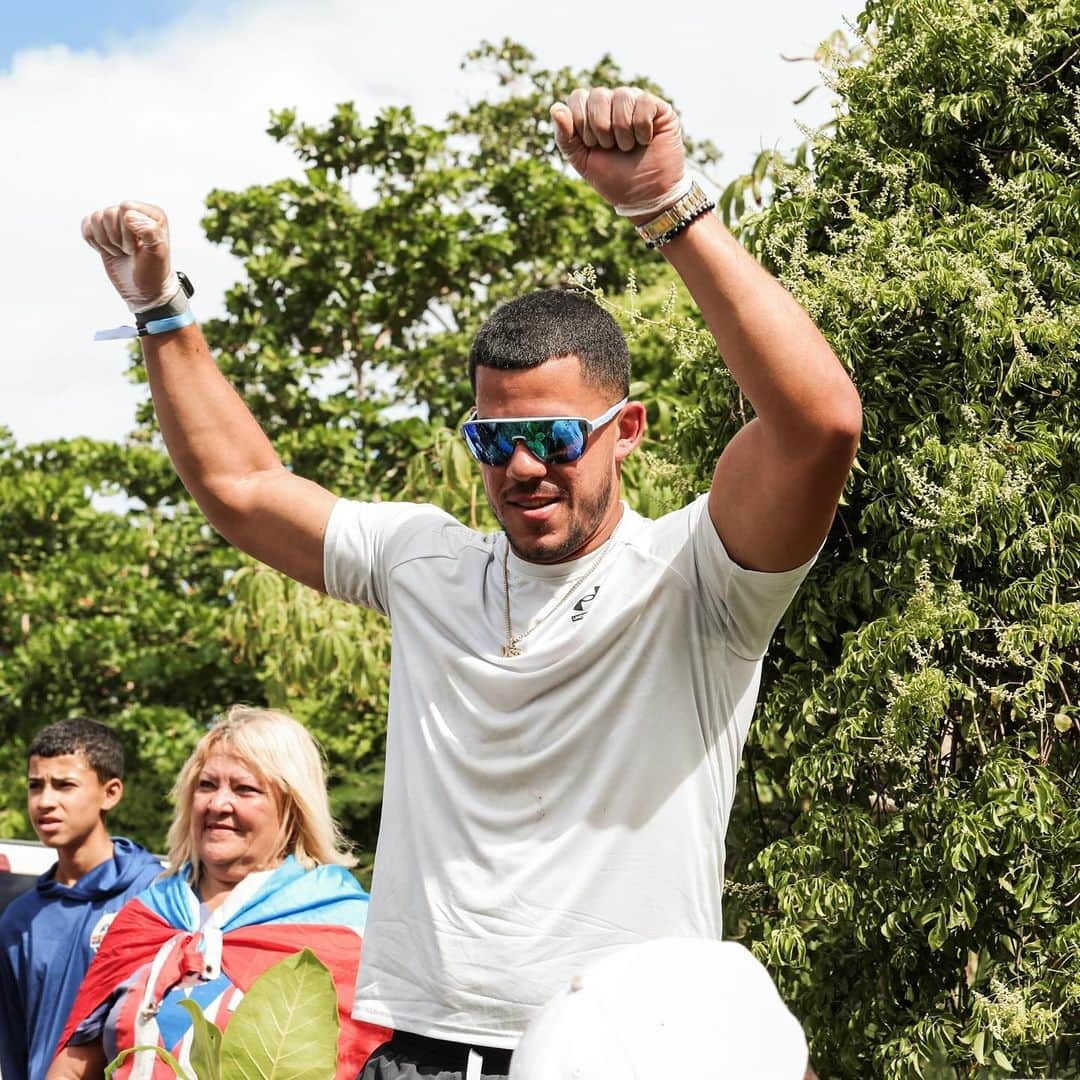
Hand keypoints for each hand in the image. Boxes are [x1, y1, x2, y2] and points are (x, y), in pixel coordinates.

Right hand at [81, 201, 178, 311]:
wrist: (144, 290)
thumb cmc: (154, 272)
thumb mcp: (157, 253)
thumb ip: (149, 231)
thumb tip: (127, 215)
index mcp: (153, 214)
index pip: (126, 207)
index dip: (127, 230)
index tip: (138, 247)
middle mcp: (134, 213)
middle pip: (109, 213)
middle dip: (117, 238)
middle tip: (130, 252)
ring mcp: (117, 221)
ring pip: (96, 218)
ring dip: (106, 242)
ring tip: (121, 252)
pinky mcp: (102, 230)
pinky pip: (86, 225)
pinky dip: (94, 241)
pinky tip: (109, 250)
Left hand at [550, 87, 685, 216]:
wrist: (644, 197)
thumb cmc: (613, 179)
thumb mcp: (582, 160)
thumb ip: (565, 136)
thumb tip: (555, 108)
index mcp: (592, 112)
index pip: (578, 97)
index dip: (581, 123)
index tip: (592, 146)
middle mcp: (613, 102)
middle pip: (598, 95)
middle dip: (601, 129)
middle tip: (611, 148)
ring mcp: (636, 102)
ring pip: (622, 96)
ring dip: (622, 131)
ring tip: (628, 147)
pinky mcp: (658, 108)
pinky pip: (644, 102)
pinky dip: (642, 128)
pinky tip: (645, 141)